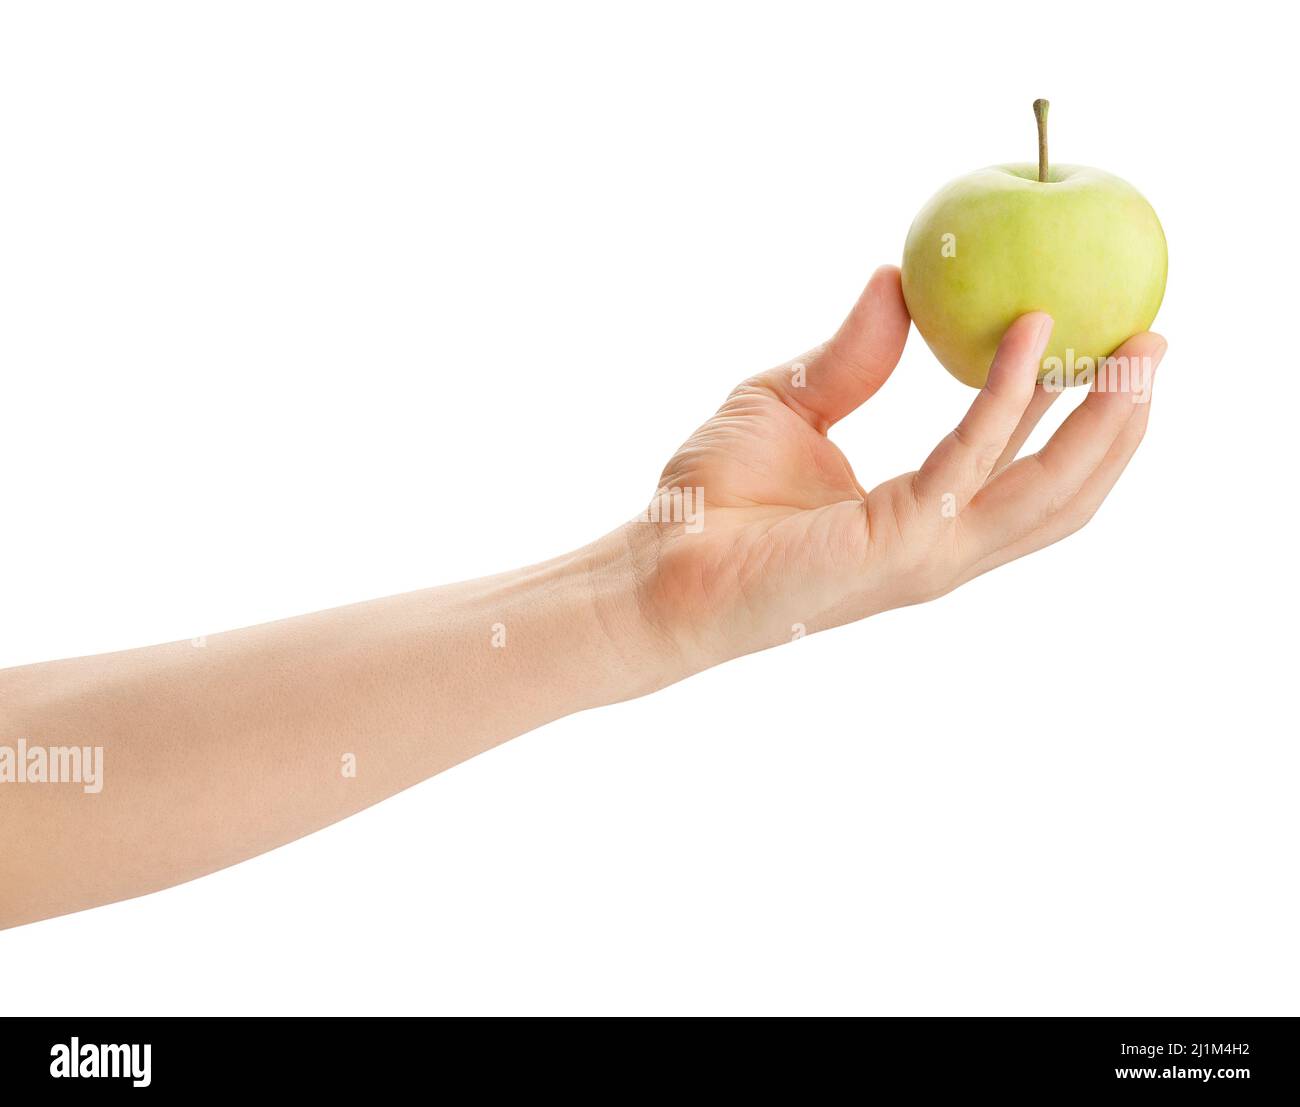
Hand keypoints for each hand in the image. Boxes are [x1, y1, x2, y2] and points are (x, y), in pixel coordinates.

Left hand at [624, 265, 1166, 672]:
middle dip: (1119, 422)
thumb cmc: (712, 500)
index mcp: (921, 516)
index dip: (1075, 410)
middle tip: (1155, 345)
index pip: (1020, 465)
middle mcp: (939, 543)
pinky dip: (1009, 398)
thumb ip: (853, 357)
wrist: (655, 566)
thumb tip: (896, 282)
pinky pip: (972, 461)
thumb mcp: (792, 404)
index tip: (1112, 345)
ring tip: (1139, 348)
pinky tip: (1032, 336)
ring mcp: (926, 553)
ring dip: (1103, 419)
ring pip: (1047, 491)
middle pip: (1063, 491)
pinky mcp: (897, 545)